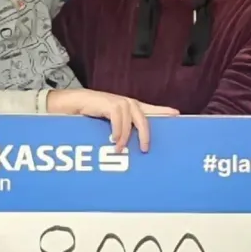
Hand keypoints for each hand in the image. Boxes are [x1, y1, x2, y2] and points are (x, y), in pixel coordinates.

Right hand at [48, 89, 178, 151]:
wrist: (74, 104)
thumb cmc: (93, 114)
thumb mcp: (111, 123)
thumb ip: (122, 130)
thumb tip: (129, 146)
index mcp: (131, 107)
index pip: (150, 109)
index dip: (163, 111)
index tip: (176, 114)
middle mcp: (128, 103)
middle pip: (144, 118)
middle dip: (145, 134)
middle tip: (144, 149)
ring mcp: (119, 102)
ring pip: (130, 121)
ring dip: (125, 137)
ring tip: (119, 149)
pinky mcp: (109, 103)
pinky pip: (118, 118)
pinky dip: (117, 131)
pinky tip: (113, 140)